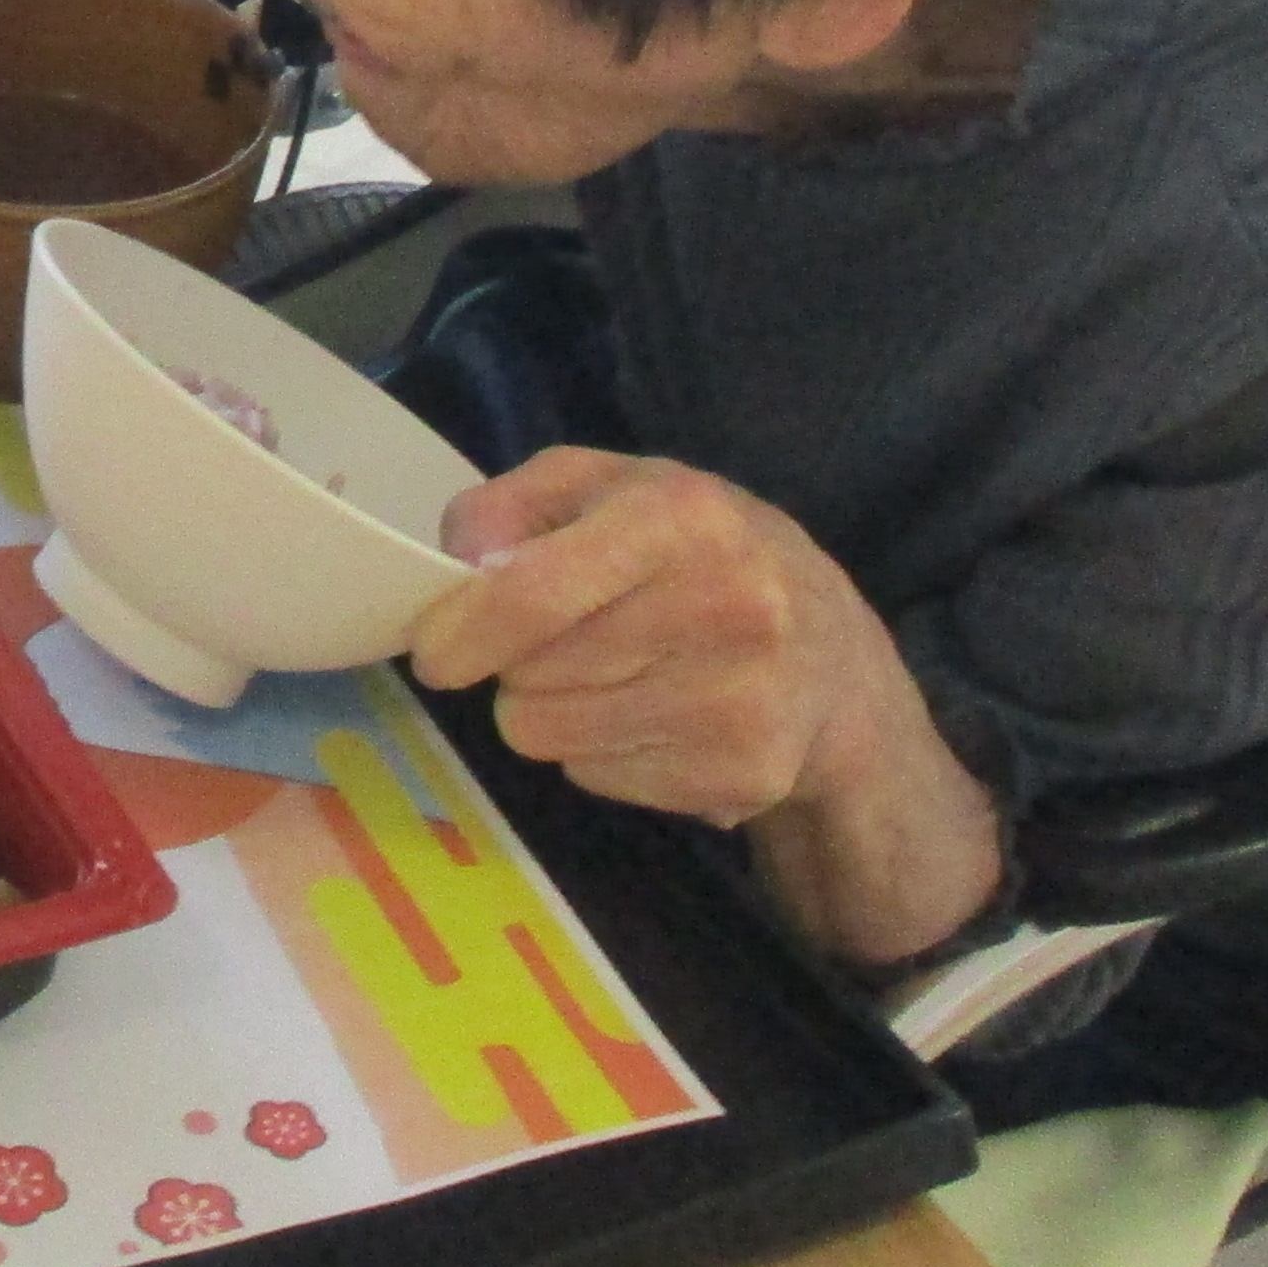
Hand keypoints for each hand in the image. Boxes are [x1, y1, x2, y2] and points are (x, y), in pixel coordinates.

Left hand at [415, 450, 1002, 964]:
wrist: (834, 659)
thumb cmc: (699, 554)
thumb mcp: (611, 488)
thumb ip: (516, 505)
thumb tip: (457, 562)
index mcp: (682, 517)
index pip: (534, 593)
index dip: (462, 631)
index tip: (433, 652)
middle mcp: (725, 606)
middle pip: (531, 676)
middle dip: (517, 665)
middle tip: (562, 644)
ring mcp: (740, 700)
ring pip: (552, 735)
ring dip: (554, 711)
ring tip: (615, 675)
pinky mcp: (742, 776)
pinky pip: (596, 778)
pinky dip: (602, 753)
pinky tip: (655, 715)